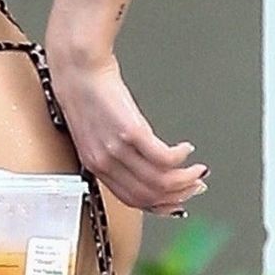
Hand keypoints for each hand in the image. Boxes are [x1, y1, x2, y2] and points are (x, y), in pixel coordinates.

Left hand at [48, 54, 206, 215]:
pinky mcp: (131, 131)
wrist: (77, 69)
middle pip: (149, 195)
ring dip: (187, 179)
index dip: (160, 205)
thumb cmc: (84, 94)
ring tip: (197, 169)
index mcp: (95, 165)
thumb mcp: (93, 133)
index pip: (132, 200)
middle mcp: (105, 161)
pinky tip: (186, 148)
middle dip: (179, 195)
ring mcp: (118, 148)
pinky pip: (164, 157)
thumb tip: (141, 166)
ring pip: (160, 181)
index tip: (178, 202)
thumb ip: (113, 153)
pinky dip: (181, 157)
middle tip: (196, 185)